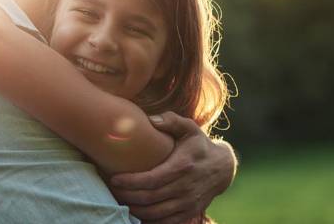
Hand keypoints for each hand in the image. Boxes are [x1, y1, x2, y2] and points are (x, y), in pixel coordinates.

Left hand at [109, 112, 235, 223]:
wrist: (222, 168)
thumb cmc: (198, 145)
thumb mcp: (189, 128)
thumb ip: (171, 121)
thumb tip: (151, 119)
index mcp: (182, 167)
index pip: (151, 180)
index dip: (130, 182)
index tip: (114, 179)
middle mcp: (185, 188)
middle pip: (149, 198)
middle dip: (126, 196)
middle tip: (111, 189)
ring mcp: (188, 203)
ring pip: (155, 214)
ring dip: (134, 210)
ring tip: (119, 200)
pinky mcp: (189, 213)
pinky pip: (166, 222)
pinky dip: (149, 220)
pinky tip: (136, 212)